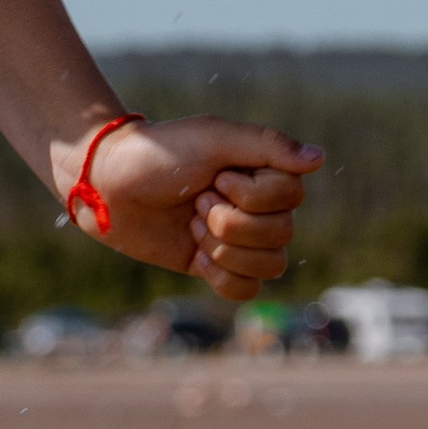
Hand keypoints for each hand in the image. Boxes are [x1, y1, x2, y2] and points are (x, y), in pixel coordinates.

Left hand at [66, 118, 323, 303]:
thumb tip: (319, 159)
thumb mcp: (214, 137)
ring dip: (224, 248)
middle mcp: (259, 207)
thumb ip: (267, 145)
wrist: (108, 185)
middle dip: (230, 222)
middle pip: (282, 234)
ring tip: (192, 225)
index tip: (214, 177)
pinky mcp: (215, 267)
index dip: (251, 196)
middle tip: (196, 201)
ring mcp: (238, 239)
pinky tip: (195, 256)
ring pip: (269, 266)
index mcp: (265, 172)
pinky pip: (246, 291)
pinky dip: (221, 277)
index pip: (291, 198)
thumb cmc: (160, 152)